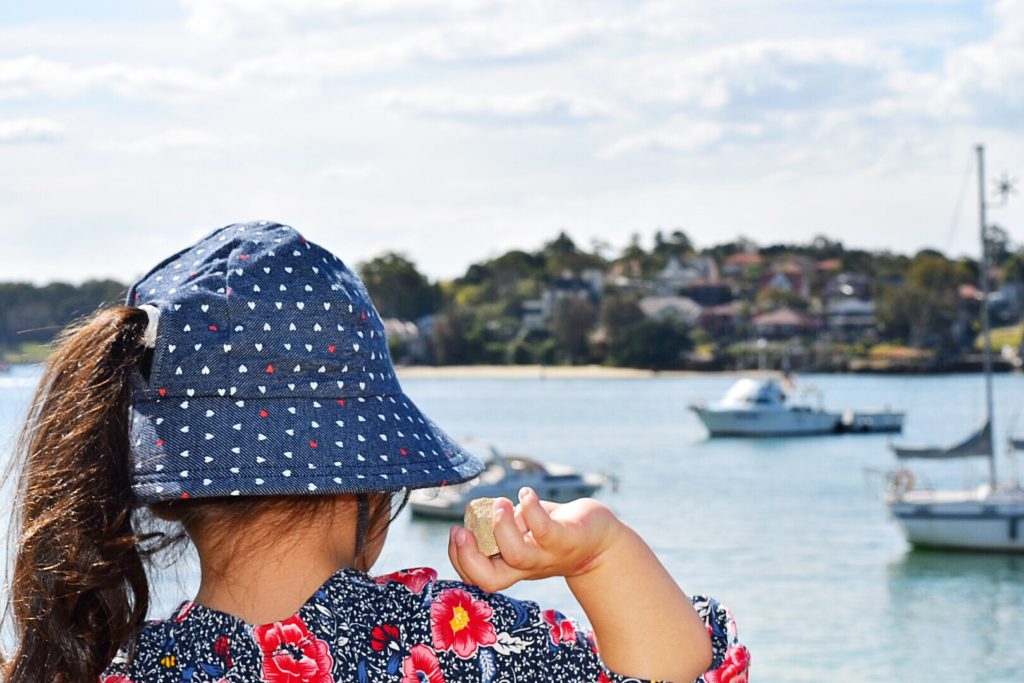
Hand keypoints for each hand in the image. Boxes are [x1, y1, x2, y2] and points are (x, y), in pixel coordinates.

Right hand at [447, 487, 623, 592]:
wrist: (601, 541)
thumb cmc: (556, 531)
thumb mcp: (525, 531)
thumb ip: (503, 525)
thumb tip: (479, 510)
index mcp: (512, 567)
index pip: (478, 578)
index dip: (460, 560)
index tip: (456, 532)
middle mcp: (528, 567)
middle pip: (492, 579)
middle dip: (469, 557)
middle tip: (462, 530)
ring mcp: (548, 555)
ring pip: (517, 556)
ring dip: (501, 528)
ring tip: (501, 503)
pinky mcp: (567, 539)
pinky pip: (546, 529)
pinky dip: (531, 508)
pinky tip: (526, 493)